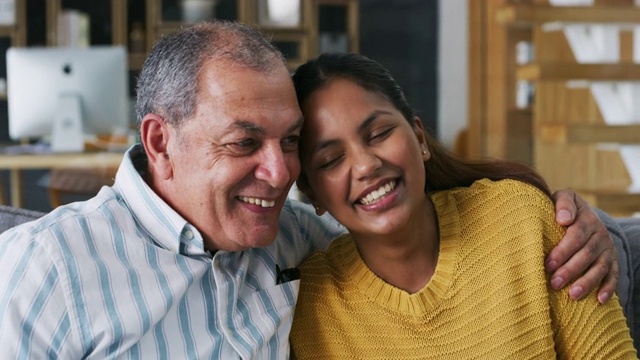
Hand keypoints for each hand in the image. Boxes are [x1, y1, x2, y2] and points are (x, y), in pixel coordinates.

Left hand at [545, 189, 617, 303]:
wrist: (583, 213)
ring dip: (587, 282)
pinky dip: (608, 288)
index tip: (549, 264)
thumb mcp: (564, 197)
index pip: (576, 236)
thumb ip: (563, 204)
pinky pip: (613, 275)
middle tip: (555, 283)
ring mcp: (607, 249)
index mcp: (587, 219)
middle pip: (587, 254)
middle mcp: (600, 235)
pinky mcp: (612, 260)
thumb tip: (563, 219)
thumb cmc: (565, 208)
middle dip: (571, 270)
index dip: (563, 251)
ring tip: (573, 295)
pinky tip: (600, 301)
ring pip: (600, 267)